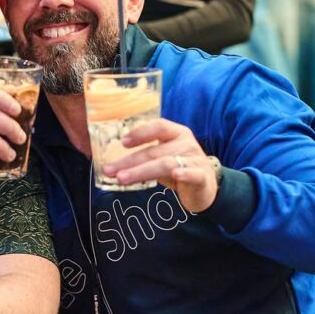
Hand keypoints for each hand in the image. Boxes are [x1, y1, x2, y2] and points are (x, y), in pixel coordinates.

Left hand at [102, 118, 219, 212]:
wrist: (205, 187)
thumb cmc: (179, 167)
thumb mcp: (162, 158)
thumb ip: (144, 157)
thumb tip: (112, 164)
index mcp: (176, 133)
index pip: (159, 126)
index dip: (141, 132)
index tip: (123, 142)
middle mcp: (186, 143)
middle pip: (155, 151)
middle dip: (129, 161)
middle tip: (109, 170)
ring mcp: (195, 159)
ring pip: (166, 164)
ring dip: (141, 171)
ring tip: (122, 178)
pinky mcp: (202, 176)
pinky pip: (192, 174)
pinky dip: (184, 174)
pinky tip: (175, 176)